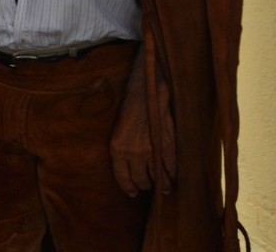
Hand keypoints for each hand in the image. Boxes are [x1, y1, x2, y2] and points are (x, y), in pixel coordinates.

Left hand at [110, 60, 175, 195]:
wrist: (144, 95)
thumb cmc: (128, 111)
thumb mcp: (117, 132)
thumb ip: (123, 150)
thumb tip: (129, 168)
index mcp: (117, 149)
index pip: (122, 176)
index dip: (128, 187)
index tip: (132, 193)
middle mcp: (133, 153)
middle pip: (140, 179)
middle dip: (144, 186)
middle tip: (148, 188)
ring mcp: (151, 150)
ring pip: (157, 176)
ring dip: (161, 184)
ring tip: (164, 189)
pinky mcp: (166, 146)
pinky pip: (170, 166)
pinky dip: (172, 174)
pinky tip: (173, 178)